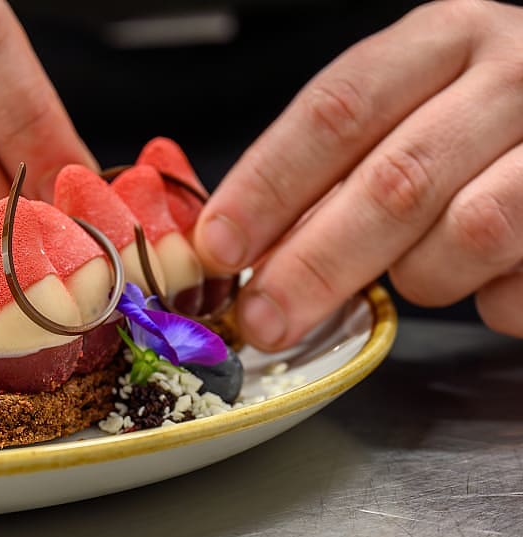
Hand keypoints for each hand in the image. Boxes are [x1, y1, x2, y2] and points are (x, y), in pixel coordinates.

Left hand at [193, 0, 522, 348]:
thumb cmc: (482, 125)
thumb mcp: (408, 110)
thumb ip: (333, 166)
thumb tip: (239, 247)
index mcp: (445, 39)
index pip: (339, 109)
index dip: (269, 184)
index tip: (221, 245)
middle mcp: (514, 76)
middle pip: (395, 180)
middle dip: (314, 263)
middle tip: (264, 319)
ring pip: (469, 232)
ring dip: (419, 276)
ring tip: (415, 272)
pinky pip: (519, 287)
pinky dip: (488, 301)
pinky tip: (486, 280)